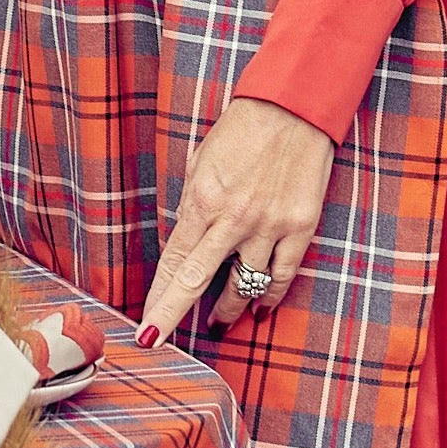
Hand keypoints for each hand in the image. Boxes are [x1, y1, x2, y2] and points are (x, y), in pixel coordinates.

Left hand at [138, 98, 334, 346]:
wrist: (292, 107)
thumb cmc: (242, 130)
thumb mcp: (201, 163)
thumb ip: (194, 206)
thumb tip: (186, 242)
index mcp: (203, 201)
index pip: (174, 263)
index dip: (159, 298)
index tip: (146, 326)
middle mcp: (233, 219)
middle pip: (197, 281)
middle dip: (173, 315)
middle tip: (159, 340)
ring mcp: (269, 226)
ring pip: (244, 286)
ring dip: (229, 309)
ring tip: (219, 322)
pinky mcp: (300, 227)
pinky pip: (282, 275)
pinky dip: (270, 296)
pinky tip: (260, 308)